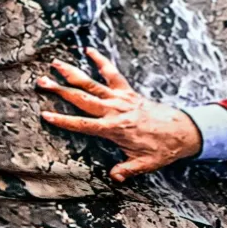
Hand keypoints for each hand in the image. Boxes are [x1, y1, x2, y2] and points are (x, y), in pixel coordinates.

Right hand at [36, 47, 201, 181]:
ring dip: (73, 73)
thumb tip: (113, 177)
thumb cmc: (164, 148)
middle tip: (41, 82)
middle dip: (60, 91)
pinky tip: (90, 51)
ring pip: (93, 84)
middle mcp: (115, 110)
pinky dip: (102, 62)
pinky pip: (113, 74)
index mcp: (114, 128)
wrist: (185, 131)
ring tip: (55, 64)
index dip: (63, 121)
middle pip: (82, 99)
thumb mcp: (144, 164)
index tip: (45, 115)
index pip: (82, 125)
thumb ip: (126, 170)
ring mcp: (122, 99)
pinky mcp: (130, 92)